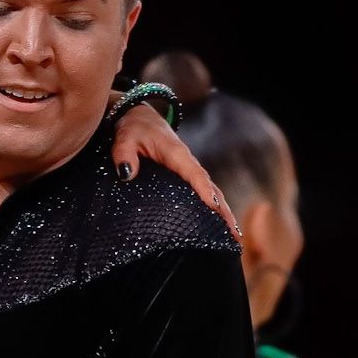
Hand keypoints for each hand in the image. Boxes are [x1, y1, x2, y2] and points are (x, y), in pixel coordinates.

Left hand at [111, 105, 241, 241]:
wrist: (139, 118)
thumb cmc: (132, 128)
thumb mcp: (124, 137)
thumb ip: (123, 154)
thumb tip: (126, 173)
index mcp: (176, 154)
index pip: (194, 174)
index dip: (204, 190)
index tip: (214, 207)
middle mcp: (187, 164)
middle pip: (211, 188)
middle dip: (224, 211)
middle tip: (234, 235)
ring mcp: (188, 171)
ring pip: (211, 192)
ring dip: (223, 214)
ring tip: (233, 238)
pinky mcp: (184, 178)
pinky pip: (202, 193)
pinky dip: (213, 210)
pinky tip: (217, 228)